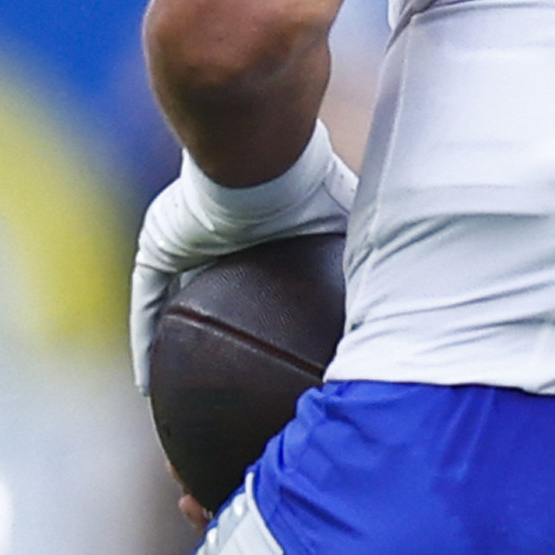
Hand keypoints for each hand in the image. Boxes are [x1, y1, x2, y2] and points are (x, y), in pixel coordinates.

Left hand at [129, 124, 355, 392]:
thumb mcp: (347, 226)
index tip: (261, 341)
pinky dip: (145, 337)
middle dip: (212, 320)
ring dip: (171, 338)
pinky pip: (146, 299)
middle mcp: (218, 233)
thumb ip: (369, 249)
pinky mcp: (160, 245)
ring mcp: (184, 238)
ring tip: (174, 390)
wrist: (264, 164)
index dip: (254, 307)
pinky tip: (143, 383)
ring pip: (172, 297)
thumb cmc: (309, 191)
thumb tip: (410, 285)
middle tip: (221, 371)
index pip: (253, 275)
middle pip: (210, 286)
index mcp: (260, 229)